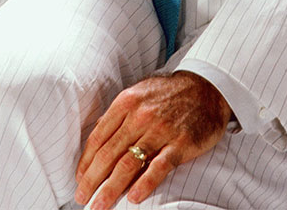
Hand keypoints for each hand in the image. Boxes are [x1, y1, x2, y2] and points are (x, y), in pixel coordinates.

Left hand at [74, 71, 230, 208]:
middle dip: (92, 180)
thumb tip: (96, 136)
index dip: (86, 162)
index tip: (79, 180)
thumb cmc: (168, 93)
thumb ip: (118, 114)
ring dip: (111, 188)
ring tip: (100, 205)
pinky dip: (145, 183)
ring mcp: (161, 129)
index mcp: (126, 102)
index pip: (98, 137)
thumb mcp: (139, 93)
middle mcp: (140, 115)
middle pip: (109, 153)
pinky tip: (133, 198)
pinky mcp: (181, 143)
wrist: (206, 87)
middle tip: (82, 199)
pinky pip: (160, 166)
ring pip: (129, 163)